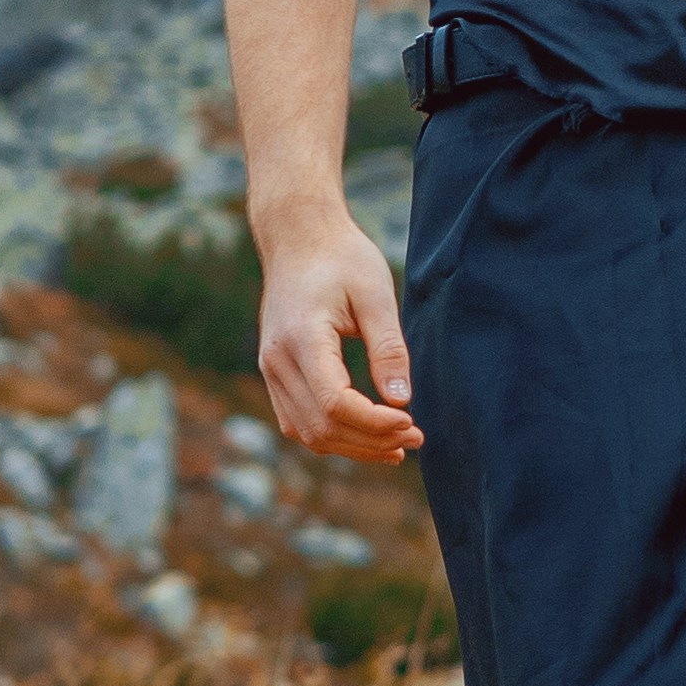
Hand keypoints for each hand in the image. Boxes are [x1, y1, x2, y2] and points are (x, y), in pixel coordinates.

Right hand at [257, 205, 423, 459]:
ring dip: (353, 447)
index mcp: (302, 337)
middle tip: (416, 439)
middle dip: (371, 442)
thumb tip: (402, 402)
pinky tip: (367, 436)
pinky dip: (333, 436)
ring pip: (307, 433)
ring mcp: (270, 370)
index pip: (335, 403)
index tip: (411, 422)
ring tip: (397, 447)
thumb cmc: (342, 259)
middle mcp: (277, 360)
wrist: (298, 238)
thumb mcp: (375, 293)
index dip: (375, 424)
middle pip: (321, 427)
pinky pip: (299, 422)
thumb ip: (389, 348)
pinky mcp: (275, 374)